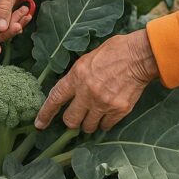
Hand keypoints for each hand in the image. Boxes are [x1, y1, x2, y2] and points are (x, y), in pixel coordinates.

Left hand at [34, 29, 159, 132]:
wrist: (139, 56)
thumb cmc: (114, 51)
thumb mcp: (88, 58)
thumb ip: (77, 75)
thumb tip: (70, 89)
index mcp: (77, 76)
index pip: (55, 98)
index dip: (46, 113)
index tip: (39, 124)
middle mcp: (87, 93)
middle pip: (70, 120)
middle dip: (71, 121)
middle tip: (77, 116)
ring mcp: (103, 103)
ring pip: (88, 127)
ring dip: (89, 123)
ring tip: (94, 114)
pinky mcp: (119, 111)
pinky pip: (106, 126)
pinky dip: (105, 123)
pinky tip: (107, 113)